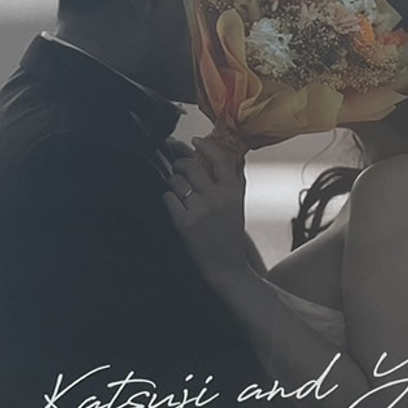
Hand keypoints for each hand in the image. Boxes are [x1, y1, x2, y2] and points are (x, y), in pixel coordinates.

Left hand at [163, 133, 252, 286]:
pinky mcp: (185, 224)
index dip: (205, 145)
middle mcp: (217, 198)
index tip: (195, 141)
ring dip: (173, 184)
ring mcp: (200, 211)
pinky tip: (175, 206)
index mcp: (233, 191)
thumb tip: (228, 152)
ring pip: (176, 182)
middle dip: (180, 165)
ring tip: (179, 192)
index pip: (220, 158)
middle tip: (179, 170)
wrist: (227, 267)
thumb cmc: (231, 233)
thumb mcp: (239, 203)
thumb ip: (235, 177)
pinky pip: (168, 199)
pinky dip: (168, 199)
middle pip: (190, 166)